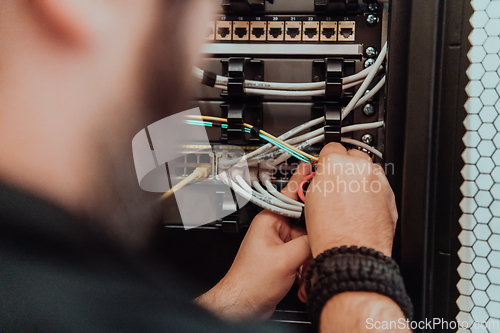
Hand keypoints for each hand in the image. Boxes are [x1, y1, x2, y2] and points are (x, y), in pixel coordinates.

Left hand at [196, 162, 311, 321]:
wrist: (244, 306)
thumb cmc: (251, 281)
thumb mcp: (286, 259)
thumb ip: (309, 243)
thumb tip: (327, 234)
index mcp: (270, 220)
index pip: (290, 193)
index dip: (305, 180)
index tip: (317, 167)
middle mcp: (276, 229)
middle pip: (306, 220)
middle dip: (314, 235)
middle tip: (320, 243)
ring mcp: (282, 244)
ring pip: (308, 240)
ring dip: (310, 257)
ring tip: (304, 271)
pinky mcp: (287, 258)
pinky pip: (305, 255)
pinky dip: (307, 267)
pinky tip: (303, 279)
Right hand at [305, 143, 397, 257]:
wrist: (352, 253)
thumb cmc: (330, 233)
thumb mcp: (310, 199)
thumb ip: (319, 179)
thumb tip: (323, 175)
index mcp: (335, 164)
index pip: (330, 148)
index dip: (326, 159)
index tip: (325, 166)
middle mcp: (359, 168)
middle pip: (352, 156)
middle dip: (345, 167)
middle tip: (337, 185)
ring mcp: (377, 181)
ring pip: (368, 170)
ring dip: (360, 179)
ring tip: (349, 201)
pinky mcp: (390, 195)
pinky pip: (379, 186)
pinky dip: (372, 193)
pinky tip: (360, 209)